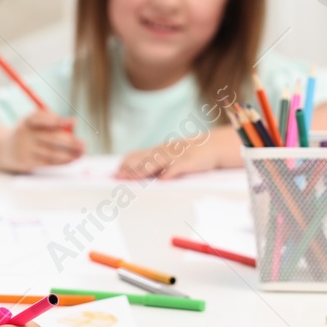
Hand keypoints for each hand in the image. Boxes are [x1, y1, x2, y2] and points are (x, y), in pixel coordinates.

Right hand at [1, 110, 82, 171]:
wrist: (5, 149)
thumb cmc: (28, 134)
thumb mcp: (35, 124)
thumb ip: (53, 122)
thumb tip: (73, 124)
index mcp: (27, 120)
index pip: (40, 117)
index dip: (56, 120)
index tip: (73, 122)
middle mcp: (24, 133)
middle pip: (51, 137)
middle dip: (70, 142)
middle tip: (83, 144)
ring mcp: (24, 149)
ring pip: (51, 152)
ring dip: (69, 154)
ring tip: (81, 154)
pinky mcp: (26, 162)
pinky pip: (47, 162)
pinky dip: (62, 161)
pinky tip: (71, 159)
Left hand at [116, 127, 235, 179]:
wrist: (211, 146)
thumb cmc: (187, 155)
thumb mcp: (168, 155)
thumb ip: (153, 163)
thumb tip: (133, 174)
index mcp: (157, 151)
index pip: (136, 156)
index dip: (125, 165)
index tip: (115, 174)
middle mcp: (163, 152)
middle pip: (143, 160)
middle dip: (130, 169)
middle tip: (119, 178)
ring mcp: (175, 156)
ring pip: (157, 162)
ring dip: (144, 170)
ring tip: (133, 178)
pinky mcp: (188, 162)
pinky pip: (177, 167)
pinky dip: (170, 172)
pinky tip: (163, 179)